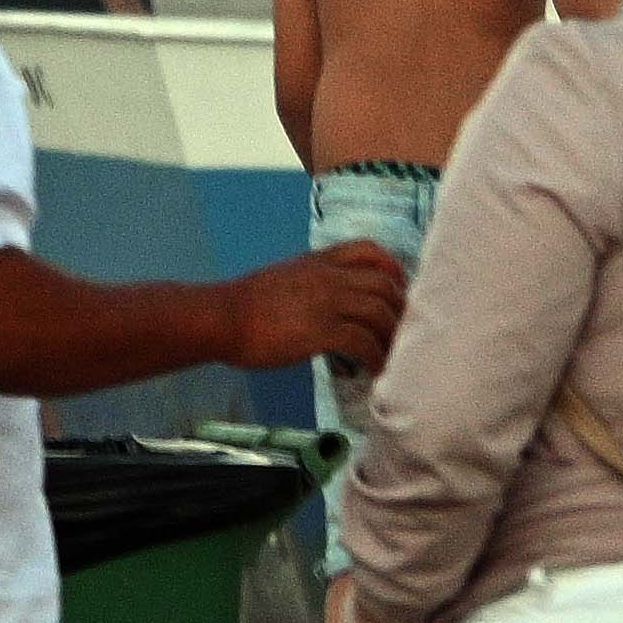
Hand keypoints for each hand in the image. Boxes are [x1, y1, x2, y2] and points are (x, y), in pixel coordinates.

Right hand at [230, 237, 410, 377]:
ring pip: (378, 311)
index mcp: (319, 261)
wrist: (221, 317)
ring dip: (391, 336)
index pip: (369, 250)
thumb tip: (330, 303)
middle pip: (383, 284)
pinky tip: (375, 372)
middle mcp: (328, 276)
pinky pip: (362, 342)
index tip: (399, 290)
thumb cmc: (245, 303)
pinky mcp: (319, 331)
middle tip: (401, 332)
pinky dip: (375, 358)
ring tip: (392, 357)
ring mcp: (325, 302)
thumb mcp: (286, 276)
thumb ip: (313, 282)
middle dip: (399, 309)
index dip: (393, 269)